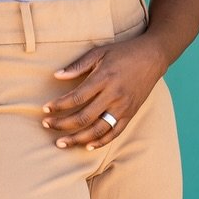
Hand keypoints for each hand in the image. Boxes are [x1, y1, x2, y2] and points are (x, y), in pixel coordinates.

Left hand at [42, 34, 163, 149]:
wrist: (152, 57)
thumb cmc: (123, 53)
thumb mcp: (99, 52)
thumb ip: (77, 65)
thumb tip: (56, 76)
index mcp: (104, 78)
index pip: (76, 97)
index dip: (59, 106)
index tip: (45, 109)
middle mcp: (114, 95)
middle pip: (84, 117)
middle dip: (63, 124)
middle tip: (47, 125)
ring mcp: (123, 107)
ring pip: (98, 130)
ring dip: (77, 139)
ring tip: (61, 142)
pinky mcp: (130, 113)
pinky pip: (114, 132)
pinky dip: (100, 141)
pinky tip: (87, 145)